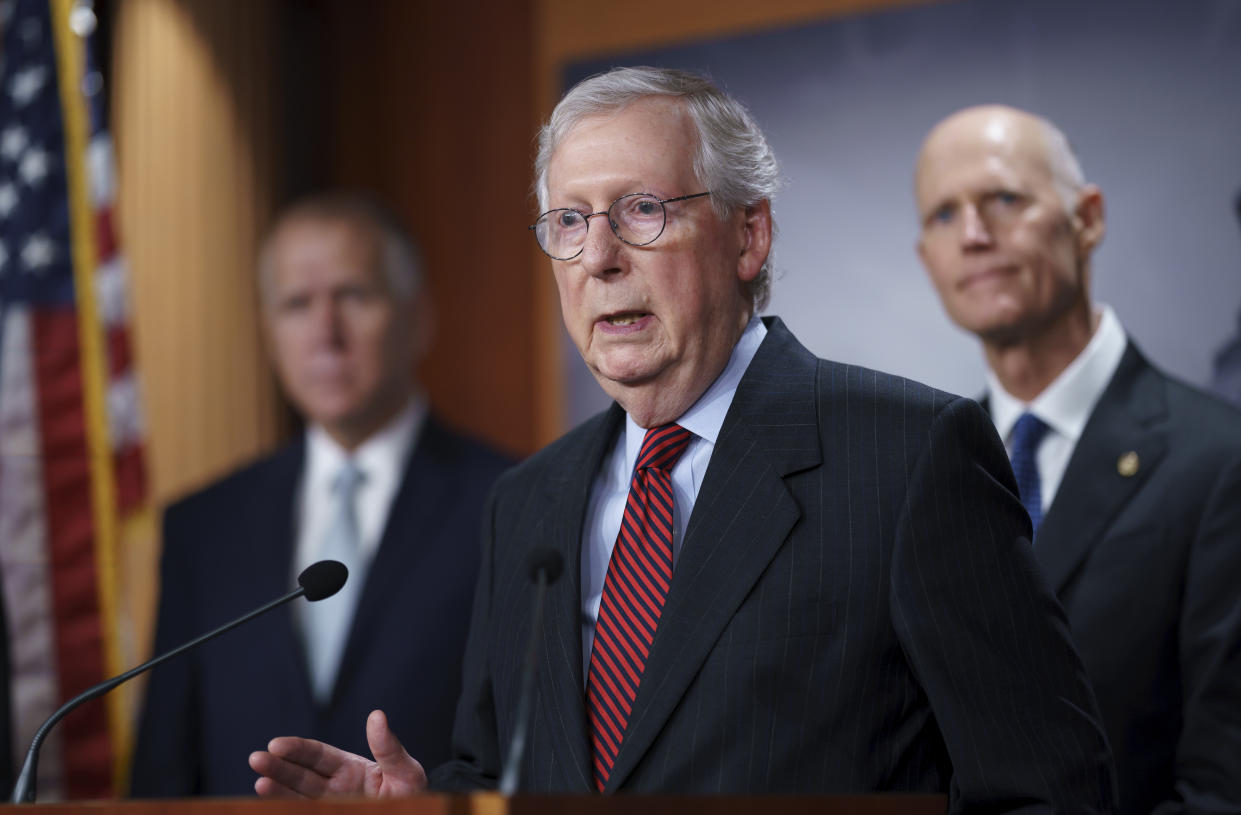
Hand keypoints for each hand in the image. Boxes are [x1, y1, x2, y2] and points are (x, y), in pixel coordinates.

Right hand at [250, 709, 427, 797]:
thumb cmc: (414, 796)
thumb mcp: (406, 770)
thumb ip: (388, 748)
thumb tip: (377, 715)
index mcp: (350, 769)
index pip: (317, 756)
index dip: (296, 749)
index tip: (277, 744)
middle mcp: (335, 789)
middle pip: (300, 776)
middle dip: (278, 767)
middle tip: (256, 759)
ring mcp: (331, 808)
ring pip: (298, 799)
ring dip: (278, 792)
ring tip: (260, 784)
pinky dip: (287, 811)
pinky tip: (271, 807)